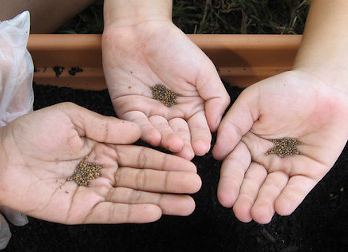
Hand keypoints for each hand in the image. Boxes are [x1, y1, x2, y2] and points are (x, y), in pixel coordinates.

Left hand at [0, 102, 201, 223]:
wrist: (0, 159)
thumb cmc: (32, 133)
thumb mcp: (72, 117)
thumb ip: (105, 126)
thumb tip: (138, 130)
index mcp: (102, 146)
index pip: (140, 153)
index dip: (164, 157)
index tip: (188, 159)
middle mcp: (103, 170)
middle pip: (143, 176)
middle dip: (171, 180)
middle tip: (197, 184)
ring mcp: (94, 192)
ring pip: (134, 196)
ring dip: (161, 199)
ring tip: (188, 202)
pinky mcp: (82, 211)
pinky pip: (113, 212)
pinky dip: (134, 213)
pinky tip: (156, 211)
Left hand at [102, 19, 229, 159]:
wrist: (141, 30)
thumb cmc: (175, 47)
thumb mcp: (204, 71)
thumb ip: (216, 98)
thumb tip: (218, 126)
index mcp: (191, 106)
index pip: (199, 127)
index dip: (202, 137)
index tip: (205, 149)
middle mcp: (171, 113)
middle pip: (179, 134)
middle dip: (184, 145)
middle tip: (188, 155)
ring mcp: (150, 113)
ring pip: (160, 132)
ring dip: (167, 141)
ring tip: (175, 147)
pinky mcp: (129, 110)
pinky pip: (138, 125)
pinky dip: (146, 132)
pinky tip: (155, 137)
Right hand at [212, 70, 347, 223]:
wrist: (325, 87)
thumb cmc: (286, 90)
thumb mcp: (253, 101)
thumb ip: (233, 124)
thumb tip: (217, 152)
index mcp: (247, 143)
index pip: (235, 167)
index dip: (230, 183)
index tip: (225, 198)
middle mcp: (265, 158)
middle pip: (252, 183)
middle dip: (246, 199)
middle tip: (241, 213)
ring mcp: (287, 167)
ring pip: (273, 190)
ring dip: (265, 203)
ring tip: (259, 215)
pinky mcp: (309, 172)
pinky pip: (298, 189)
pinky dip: (289, 199)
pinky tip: (280, 208)